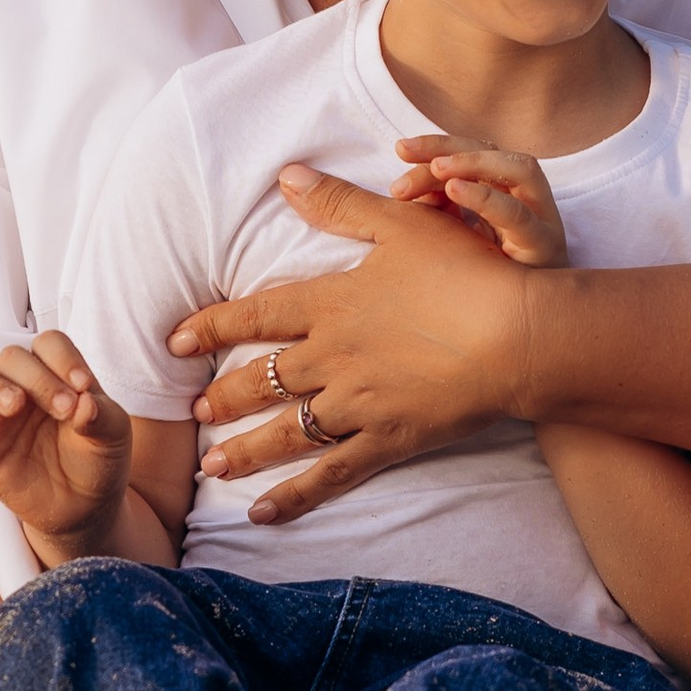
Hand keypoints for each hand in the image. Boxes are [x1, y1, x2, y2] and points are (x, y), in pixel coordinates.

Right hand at [0, 334, 129, 549]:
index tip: (84, 388)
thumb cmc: (96, 458)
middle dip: (36, 377)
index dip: (64, 359)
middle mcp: (21, 387)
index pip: (48, 344)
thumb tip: (86, 403)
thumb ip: (101, 417)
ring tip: (13, 407)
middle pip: (10, 356)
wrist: (84, 508)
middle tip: (62, 410)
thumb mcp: (112, 436)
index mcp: (55, 374)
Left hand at [172, 168, 534, 522]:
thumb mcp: (401, 225)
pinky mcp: (389, 440)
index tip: (174, 340)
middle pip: (262, 379)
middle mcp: (333, 357)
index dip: (212, 326)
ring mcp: (358, 404)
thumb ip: (340, 204)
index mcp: (331, 304)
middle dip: (223, 395)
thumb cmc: (464, 273)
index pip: (256, 315)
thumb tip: (287, 177)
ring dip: (244, 449)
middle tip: (193, 409)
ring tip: (213, 465)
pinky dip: (294, 495)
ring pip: (286, 431)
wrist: (515, 336)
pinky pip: (330, 473)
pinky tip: (262, 513)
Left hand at [392, 134, 567, 267]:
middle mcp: (526, 198)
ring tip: (435, 168)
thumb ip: (439, 211)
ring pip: (519, 170)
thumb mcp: (460, 239)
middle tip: (404, 151)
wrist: (530, 322)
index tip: (401, 149)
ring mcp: (540, 220)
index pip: (473, 153)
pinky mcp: (544, 247)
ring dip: (473, 163)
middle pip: (492, 152)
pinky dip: (487, 199)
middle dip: (447, 147)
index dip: (438, 146)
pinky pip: (519, 216)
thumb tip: (403, 191)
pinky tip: (454, 191)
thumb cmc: (489, 281)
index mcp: (504, 192)